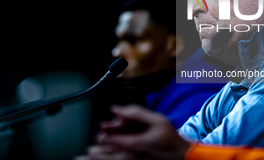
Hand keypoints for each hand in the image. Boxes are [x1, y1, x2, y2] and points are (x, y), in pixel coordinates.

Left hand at [75, 104, 190, 159]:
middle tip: (84, 152)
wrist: (181, 156)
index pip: (107, 139)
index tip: (103, 127)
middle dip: (93, 151)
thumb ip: (135, 112)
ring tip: (82, 159)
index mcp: (133, 144)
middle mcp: (128, 157)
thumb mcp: (156, 120)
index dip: (103, 131)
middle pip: (101, 155)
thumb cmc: (170, 139)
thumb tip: (116, 108)